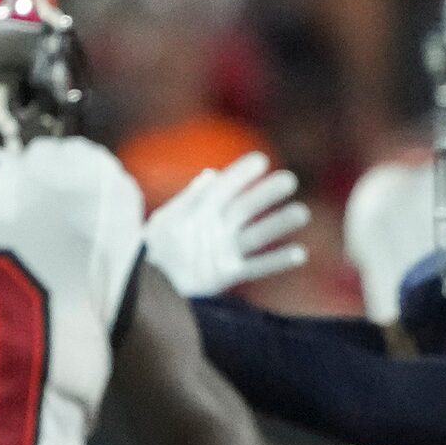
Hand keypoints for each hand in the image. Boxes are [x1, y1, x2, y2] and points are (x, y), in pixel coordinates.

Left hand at [143, 152, 311, 297]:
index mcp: (202, 209)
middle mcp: (218, 228)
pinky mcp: (227, 274)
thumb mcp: (165, 220)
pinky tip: (299, 254)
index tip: (262, 160)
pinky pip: (256, 267)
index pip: (226, 187)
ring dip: (279, 224)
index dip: (242, 174)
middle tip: (289, 180)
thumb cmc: (151, 247)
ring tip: (302, 213)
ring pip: (257, 235)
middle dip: (267, 194)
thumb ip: (188, 199)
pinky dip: (277, 261)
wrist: (144, 284)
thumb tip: (210, 175)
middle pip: (247, 208)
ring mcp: (224, 250)